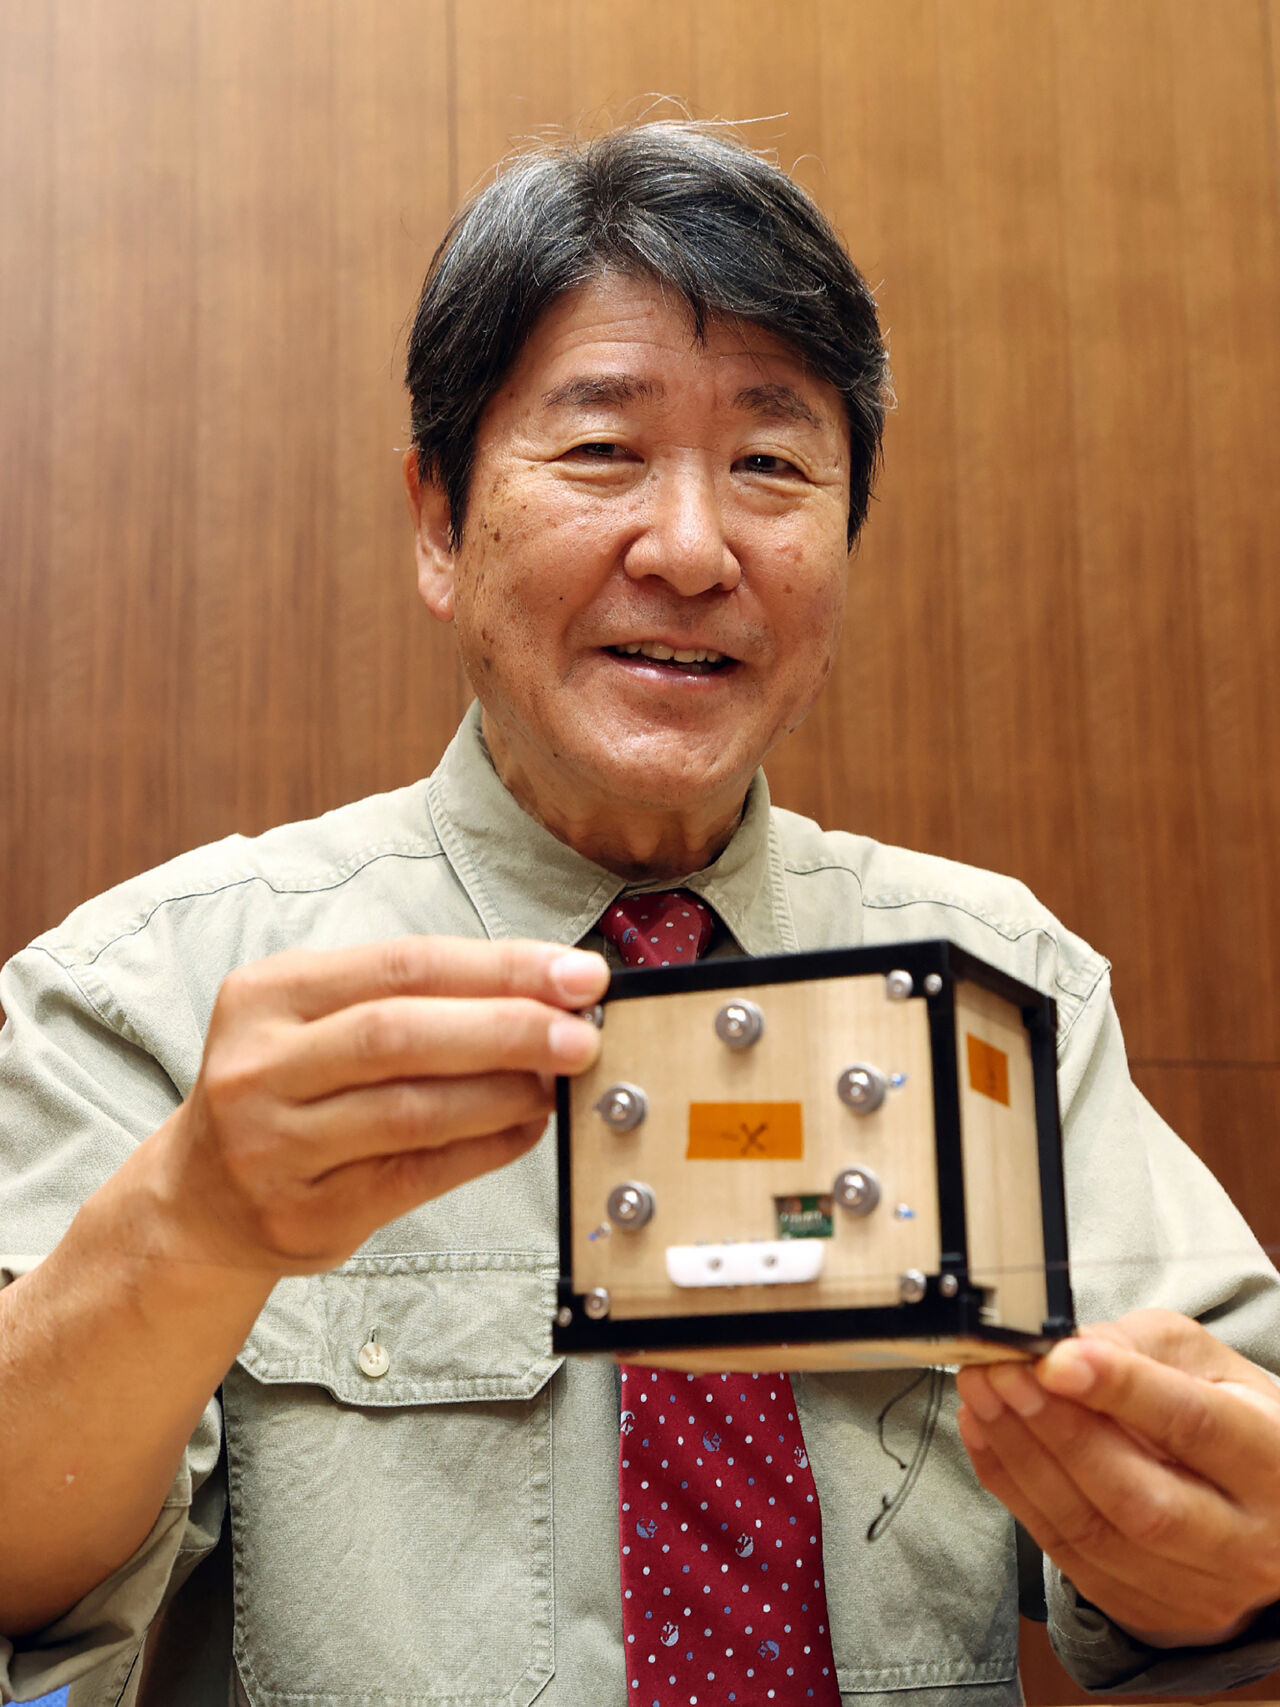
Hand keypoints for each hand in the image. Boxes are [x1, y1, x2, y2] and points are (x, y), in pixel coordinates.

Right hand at [154, 936, 607, 1274]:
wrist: (199, 1198)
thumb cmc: (287, 1090)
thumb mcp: (318, 1020)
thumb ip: (415, 1000)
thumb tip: (546, 991)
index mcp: (268, 994)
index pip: (403, 965)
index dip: (500, 967)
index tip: (577, 974)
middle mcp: (260, 1066)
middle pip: (401, 1033)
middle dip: (508, 1028)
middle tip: (582, 1033)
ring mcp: (272, 1146)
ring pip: (411, 1110)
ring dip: (503, 1092)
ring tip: (557, 1081)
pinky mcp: (302, 1214)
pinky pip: (415, 1175)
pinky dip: (484, 1149)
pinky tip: (525, 1128)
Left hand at [955, 1309, 1279, 1646]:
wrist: (1260, 1508)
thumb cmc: (1227, 1417)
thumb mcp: (1205, 1364)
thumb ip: (1141, 1348)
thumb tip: (1067, 1350)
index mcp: (1272, 1462)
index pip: (1194, 1425)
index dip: (1119, 1389)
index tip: (1054, 1358)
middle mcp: (1245, 1541)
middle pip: (1141, 1498)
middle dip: (1058, 1431)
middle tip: (1001, 1374)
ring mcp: (1198, 1589)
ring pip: (1096, 1533)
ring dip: (1022, 1458)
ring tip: (981, 1395)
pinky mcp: (1147, 1609)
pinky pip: (1066, 1553)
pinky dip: (1014, 1490)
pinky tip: (984, 1435)